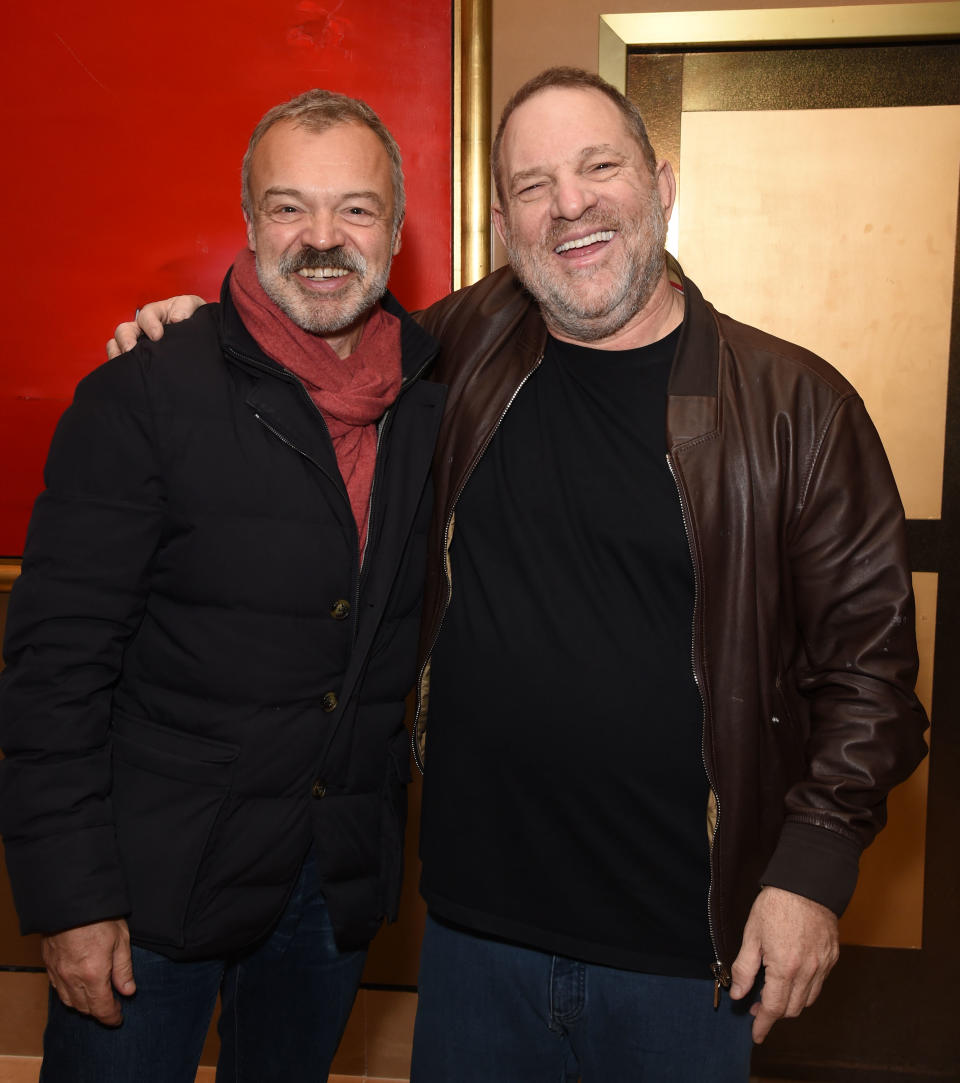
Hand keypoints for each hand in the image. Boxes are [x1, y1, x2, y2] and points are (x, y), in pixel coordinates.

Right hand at [41, 918, 136, 1024]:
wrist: (70, 901)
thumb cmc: (100, 917)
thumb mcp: (121, 940)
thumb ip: (124, 969)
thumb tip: (128, 991)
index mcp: (93, 974)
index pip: (102, 1008)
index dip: (111, 1017)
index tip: (118, 1018)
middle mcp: (72, 979)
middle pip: (85, 1008)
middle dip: (99, 1011)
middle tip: (111, 1007)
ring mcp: (58, 973)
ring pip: (69, 1002)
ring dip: (83, 1005)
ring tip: (96, 998)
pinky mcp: (49, 965)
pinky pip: (58, 989)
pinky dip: (69, 994)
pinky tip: (78, 987)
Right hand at [106, 295, 206, 357]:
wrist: (197, 335)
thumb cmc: (191, 317)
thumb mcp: (192, 306)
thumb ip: (185, 307)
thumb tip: (176, 319)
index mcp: (154, 314)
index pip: (145, 316)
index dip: (149, 324)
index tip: (158, 336)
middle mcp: (141, 328)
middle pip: (124, 331)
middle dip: (126, 340)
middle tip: (131, 351)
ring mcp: (137, 343)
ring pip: (116, 345)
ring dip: (117, 353)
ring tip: (125, 364)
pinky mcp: (138, 358)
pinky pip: (121, 361)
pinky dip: (120, 365)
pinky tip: (129, 374)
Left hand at [729, 885, 838, 1043]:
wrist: (807, 883)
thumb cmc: (776, 905)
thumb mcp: (751, 934)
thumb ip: (744, 968)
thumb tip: (738, 993)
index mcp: (785, 968)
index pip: (774, 1008)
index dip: (764, 1024)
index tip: (756, 1035)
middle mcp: (808, 972)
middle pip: (792, 1008)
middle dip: (774, 1012)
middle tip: (758, 1003)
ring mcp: (823, 966)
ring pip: (807, 999)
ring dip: (790, 1002)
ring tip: (773, 990)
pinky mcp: (832, 957)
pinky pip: (819, 984)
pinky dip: (805, 988)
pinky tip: (792, 976)